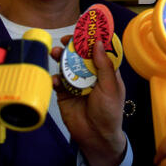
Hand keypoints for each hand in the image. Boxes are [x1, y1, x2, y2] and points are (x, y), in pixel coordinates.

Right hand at [51, 37, 125, 165]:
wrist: (95, 137)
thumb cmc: (109, 112)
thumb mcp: (110, 87)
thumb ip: (104, 65)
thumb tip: (98, 43)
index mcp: (105, 70)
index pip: (98, 50)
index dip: (92, 38)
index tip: (84, 28)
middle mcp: (90, 73)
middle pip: (80, 54)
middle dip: (72, 45)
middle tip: (65, 39)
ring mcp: (76, 82)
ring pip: (67, 65)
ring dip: (60, 57)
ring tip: (55, 53)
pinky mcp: (64, 93)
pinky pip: (58, 81)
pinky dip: (55, 78)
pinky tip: (55, 80)